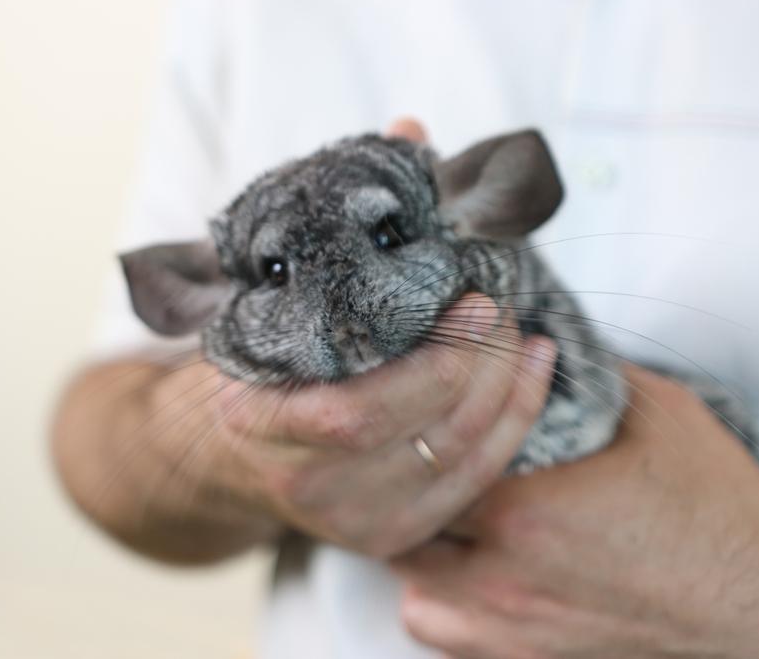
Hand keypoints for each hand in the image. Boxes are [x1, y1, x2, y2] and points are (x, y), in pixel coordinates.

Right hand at [152, 293, 554, 557]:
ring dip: (508, 386)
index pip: (362, 415)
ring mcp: (357, 522)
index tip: (475, 305)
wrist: (223, 459)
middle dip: (486, 363)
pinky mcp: (396, 536)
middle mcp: (312, 489)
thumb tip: (407, 223)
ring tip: (518, 332)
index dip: (435, 363)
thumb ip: (314, 294)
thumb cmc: (249, 373)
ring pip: (465, 457)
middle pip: (430, 435)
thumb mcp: (256, 326)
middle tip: (499, 307)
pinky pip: (478, 481)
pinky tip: (535, 367)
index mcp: (264, 429)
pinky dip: (517, 419)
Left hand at [393, 366, 758, 657]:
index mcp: (525, 511)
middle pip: (405, 530)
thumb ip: (587, 372)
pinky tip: (466, 571)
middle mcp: (504, 579)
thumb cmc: (716, 509)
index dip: (425, 429)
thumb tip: (542, 341)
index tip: (432, 409)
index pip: (430, 461)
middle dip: (408, 489)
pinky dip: (439, 603)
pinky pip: (441, 635)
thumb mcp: (657, 413)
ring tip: (440, 514)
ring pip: (413, 590)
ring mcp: (512, 629)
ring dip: (416, 550)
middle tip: (424, 456)